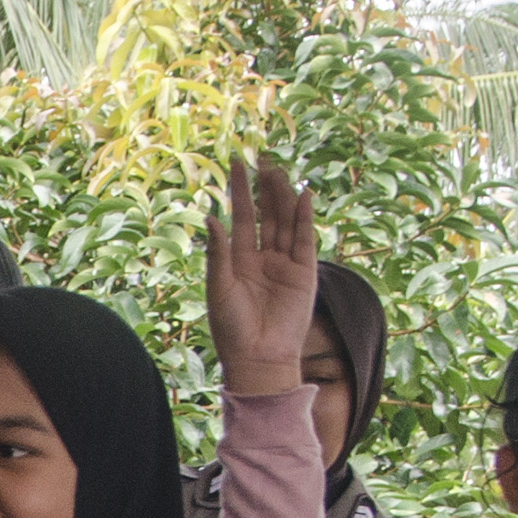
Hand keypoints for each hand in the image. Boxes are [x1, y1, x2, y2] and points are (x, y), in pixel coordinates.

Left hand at [202, 153, 319, 400]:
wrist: (258, 359)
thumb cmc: (232, 328)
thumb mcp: (220, 287)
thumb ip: (219, 253)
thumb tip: (212, 217)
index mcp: (240, 260)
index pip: (242, 217)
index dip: (240, 191)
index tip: (237, 163)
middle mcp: (264, 258)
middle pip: (267, 214)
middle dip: (264, 187)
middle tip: (262, 158)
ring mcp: (286, 265)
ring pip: (286, 222)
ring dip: (283, 196)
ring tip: (278, 170)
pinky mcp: (304, 274)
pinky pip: (305, 241)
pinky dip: (304, 219)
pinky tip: (302, 196)